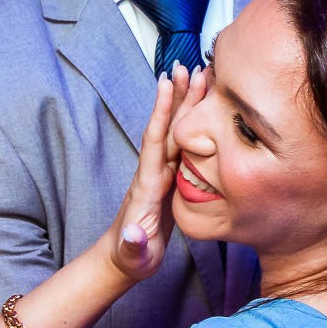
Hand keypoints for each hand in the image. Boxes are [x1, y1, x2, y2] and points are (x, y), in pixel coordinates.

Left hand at [106, 66, 199, 282]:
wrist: (122, 260)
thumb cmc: (130, 258)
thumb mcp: (132, 255)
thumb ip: (134, 244)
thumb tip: (134, 233)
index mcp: (147, 185)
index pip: (155, 142)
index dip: (161, 113)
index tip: (166, 84)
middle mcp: (153, 172)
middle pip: (168, 128)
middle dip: (178, 98)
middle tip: (189, 66)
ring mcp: (161, 174)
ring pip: (177, 132)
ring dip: (187, 104)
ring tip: (199, 76)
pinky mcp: (171, 179)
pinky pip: (184, 145)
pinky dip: (193, 124)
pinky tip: (203, 111)